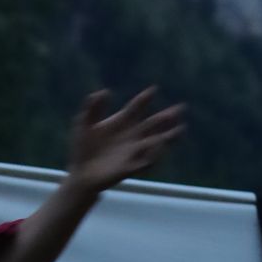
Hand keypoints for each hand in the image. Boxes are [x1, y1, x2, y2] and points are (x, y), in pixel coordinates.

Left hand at [67, 88, 185, 193]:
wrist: (81, 172)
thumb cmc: (83, 147)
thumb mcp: (84, 123)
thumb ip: (92, 108)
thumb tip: (104, 91)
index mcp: (121, 122)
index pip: (136, 108)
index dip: (144, 99)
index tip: (153, 89)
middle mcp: (131, 135)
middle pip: (153, 124)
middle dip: (166, 117)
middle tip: (180, 108)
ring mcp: (133, 151)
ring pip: (155, 141)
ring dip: (168, 135)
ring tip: (180, 128)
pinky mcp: (131, 166)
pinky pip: (147, 160)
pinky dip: (155, 153)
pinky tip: (160, 146)